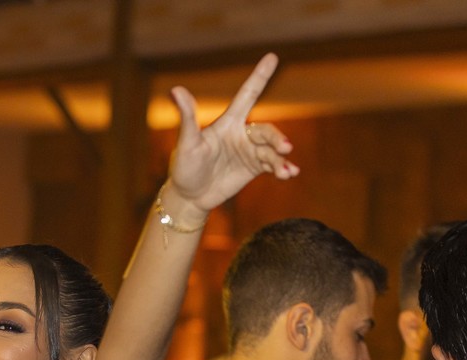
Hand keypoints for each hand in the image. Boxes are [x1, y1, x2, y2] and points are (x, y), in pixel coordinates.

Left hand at [166, 53, 298, 214]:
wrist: (189, 197)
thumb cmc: (184, 167)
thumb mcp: (186, 143)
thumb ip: (187, 118)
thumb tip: (176, 89)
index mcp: (228, 123)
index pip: (247, 95)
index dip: (259, 76)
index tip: (272, 56)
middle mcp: (241, 133)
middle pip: (266, 130)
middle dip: (277, 138)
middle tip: (285, 148)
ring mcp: (249, 151)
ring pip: (272, 149)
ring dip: (281, 157)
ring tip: (286, 171)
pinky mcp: (254, 168)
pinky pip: (273, 164)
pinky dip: (282, 168)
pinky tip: (290, 173)